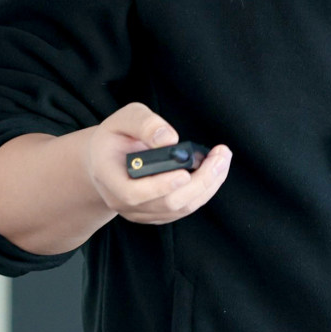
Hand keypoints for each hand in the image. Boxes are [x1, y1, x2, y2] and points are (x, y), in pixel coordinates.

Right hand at [84, 102, 232, 225]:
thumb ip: (144, 123)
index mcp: (109, 178)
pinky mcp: (156, 213)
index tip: (185, 172)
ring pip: (180, 208)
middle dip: (200, 181)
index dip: (160, 186)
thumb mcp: (124, 119)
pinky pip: (184, 208)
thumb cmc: (117, 136)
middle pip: (166, 203)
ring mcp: (140, 211)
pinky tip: (215, 170)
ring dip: (208, 185)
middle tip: (221, 156)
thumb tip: (169, 140)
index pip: (133, 193)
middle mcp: (123, 202)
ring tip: (222, 159)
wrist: (107, 159)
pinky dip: (204, 190)